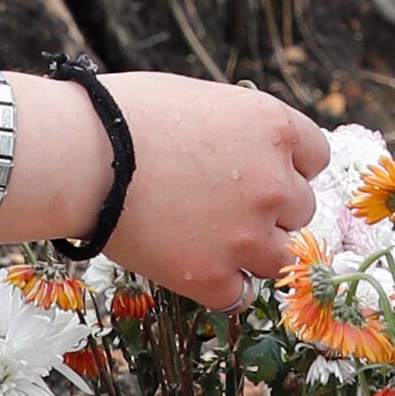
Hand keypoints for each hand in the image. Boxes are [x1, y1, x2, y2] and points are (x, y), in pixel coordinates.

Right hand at [97, 73, 330, 313]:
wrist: (79, 156)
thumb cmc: (125, 116)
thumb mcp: (203, 101)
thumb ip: (241, 132)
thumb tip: (250, 154)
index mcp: (273, 128)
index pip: (315, 157)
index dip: (286, 165)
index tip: (258, 170)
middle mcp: (274, 183)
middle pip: (301, 209)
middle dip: (268, 208)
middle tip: (221, 203)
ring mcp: (246, 235)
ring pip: (281, 257)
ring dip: (253, 251)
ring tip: (210, 237)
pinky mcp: (212, 278)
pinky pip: (240, 295)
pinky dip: (221, 286)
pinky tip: (194, 266)